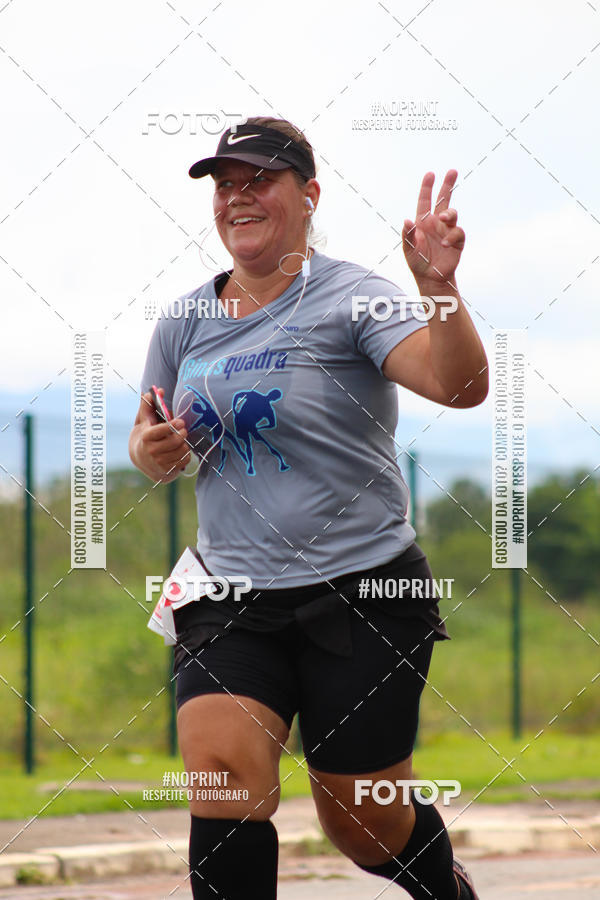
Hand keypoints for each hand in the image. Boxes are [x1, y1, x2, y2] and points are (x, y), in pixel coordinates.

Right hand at [134, 390, 189, 478]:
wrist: (142, 459)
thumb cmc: (145, 434)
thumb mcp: (143, 419)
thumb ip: (149, 404)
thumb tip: (159, 390)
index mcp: (146, 437)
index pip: (162, 431)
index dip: (173, 426)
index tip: (180, 422)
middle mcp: (152, 451)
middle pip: (175, 441)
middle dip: (182, 434)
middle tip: (183, 430)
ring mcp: (160, 462)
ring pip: (182, 450)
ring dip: (184, 443)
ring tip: (181, 440)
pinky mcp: (168, 470)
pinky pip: (185, 460)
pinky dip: (186, 454)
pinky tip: (180, 450)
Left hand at [402, 170, 464, 285]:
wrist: (430, 278)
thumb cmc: (417, 262)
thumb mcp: (408, 250)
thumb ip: (407, 235)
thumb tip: (406, 221)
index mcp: (423, 222)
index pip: (425, 201)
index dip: (427, 187)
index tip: (430, 174)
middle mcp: (436, 223)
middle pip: (444, 200)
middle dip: (448, 185)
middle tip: (452, 171)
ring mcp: (447, 230)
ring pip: (452, 214)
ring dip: (449, 214)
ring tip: (444, 218)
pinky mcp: (457, 241)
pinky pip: (457, 232)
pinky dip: (451, 236)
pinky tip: (445, 243)